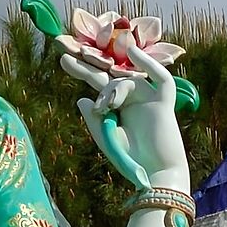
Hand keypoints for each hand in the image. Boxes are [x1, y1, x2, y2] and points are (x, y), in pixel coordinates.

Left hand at [59, 16, 189, 186]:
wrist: (153, 175)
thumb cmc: (130, 159)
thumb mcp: (105, 137)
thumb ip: (93, 119)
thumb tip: (82, 99)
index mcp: (118, 107)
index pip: (98, 83)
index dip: (82, 70)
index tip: (63, 59)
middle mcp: (132, 99)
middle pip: (109, 75)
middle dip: (87, 64)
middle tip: (63, 51)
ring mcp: (148, 99)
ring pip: (126, 81)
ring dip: (112, 90)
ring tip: (106, 107)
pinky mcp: (163, 103)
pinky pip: (160, 78)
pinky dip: (148, 64)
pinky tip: (133, 53)